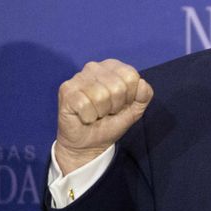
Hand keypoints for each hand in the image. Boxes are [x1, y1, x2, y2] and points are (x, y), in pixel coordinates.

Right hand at [56, 59, 152, 174]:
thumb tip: (142, 83)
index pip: (131, 76)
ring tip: (96, 114)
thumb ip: (144, 95)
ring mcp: (78, 77)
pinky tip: (85, 116)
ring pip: (101, 96)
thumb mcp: (135, 109)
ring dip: (101, 112)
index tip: (121, 104)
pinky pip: (85, 105)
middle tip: (107, 111)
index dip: (130, 96)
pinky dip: (88, 117)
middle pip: (118, 87)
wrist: (90, 143)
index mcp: (113, 67)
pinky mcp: (66, 90)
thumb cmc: (111, 122)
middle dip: (115, 106)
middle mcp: (94, 67)